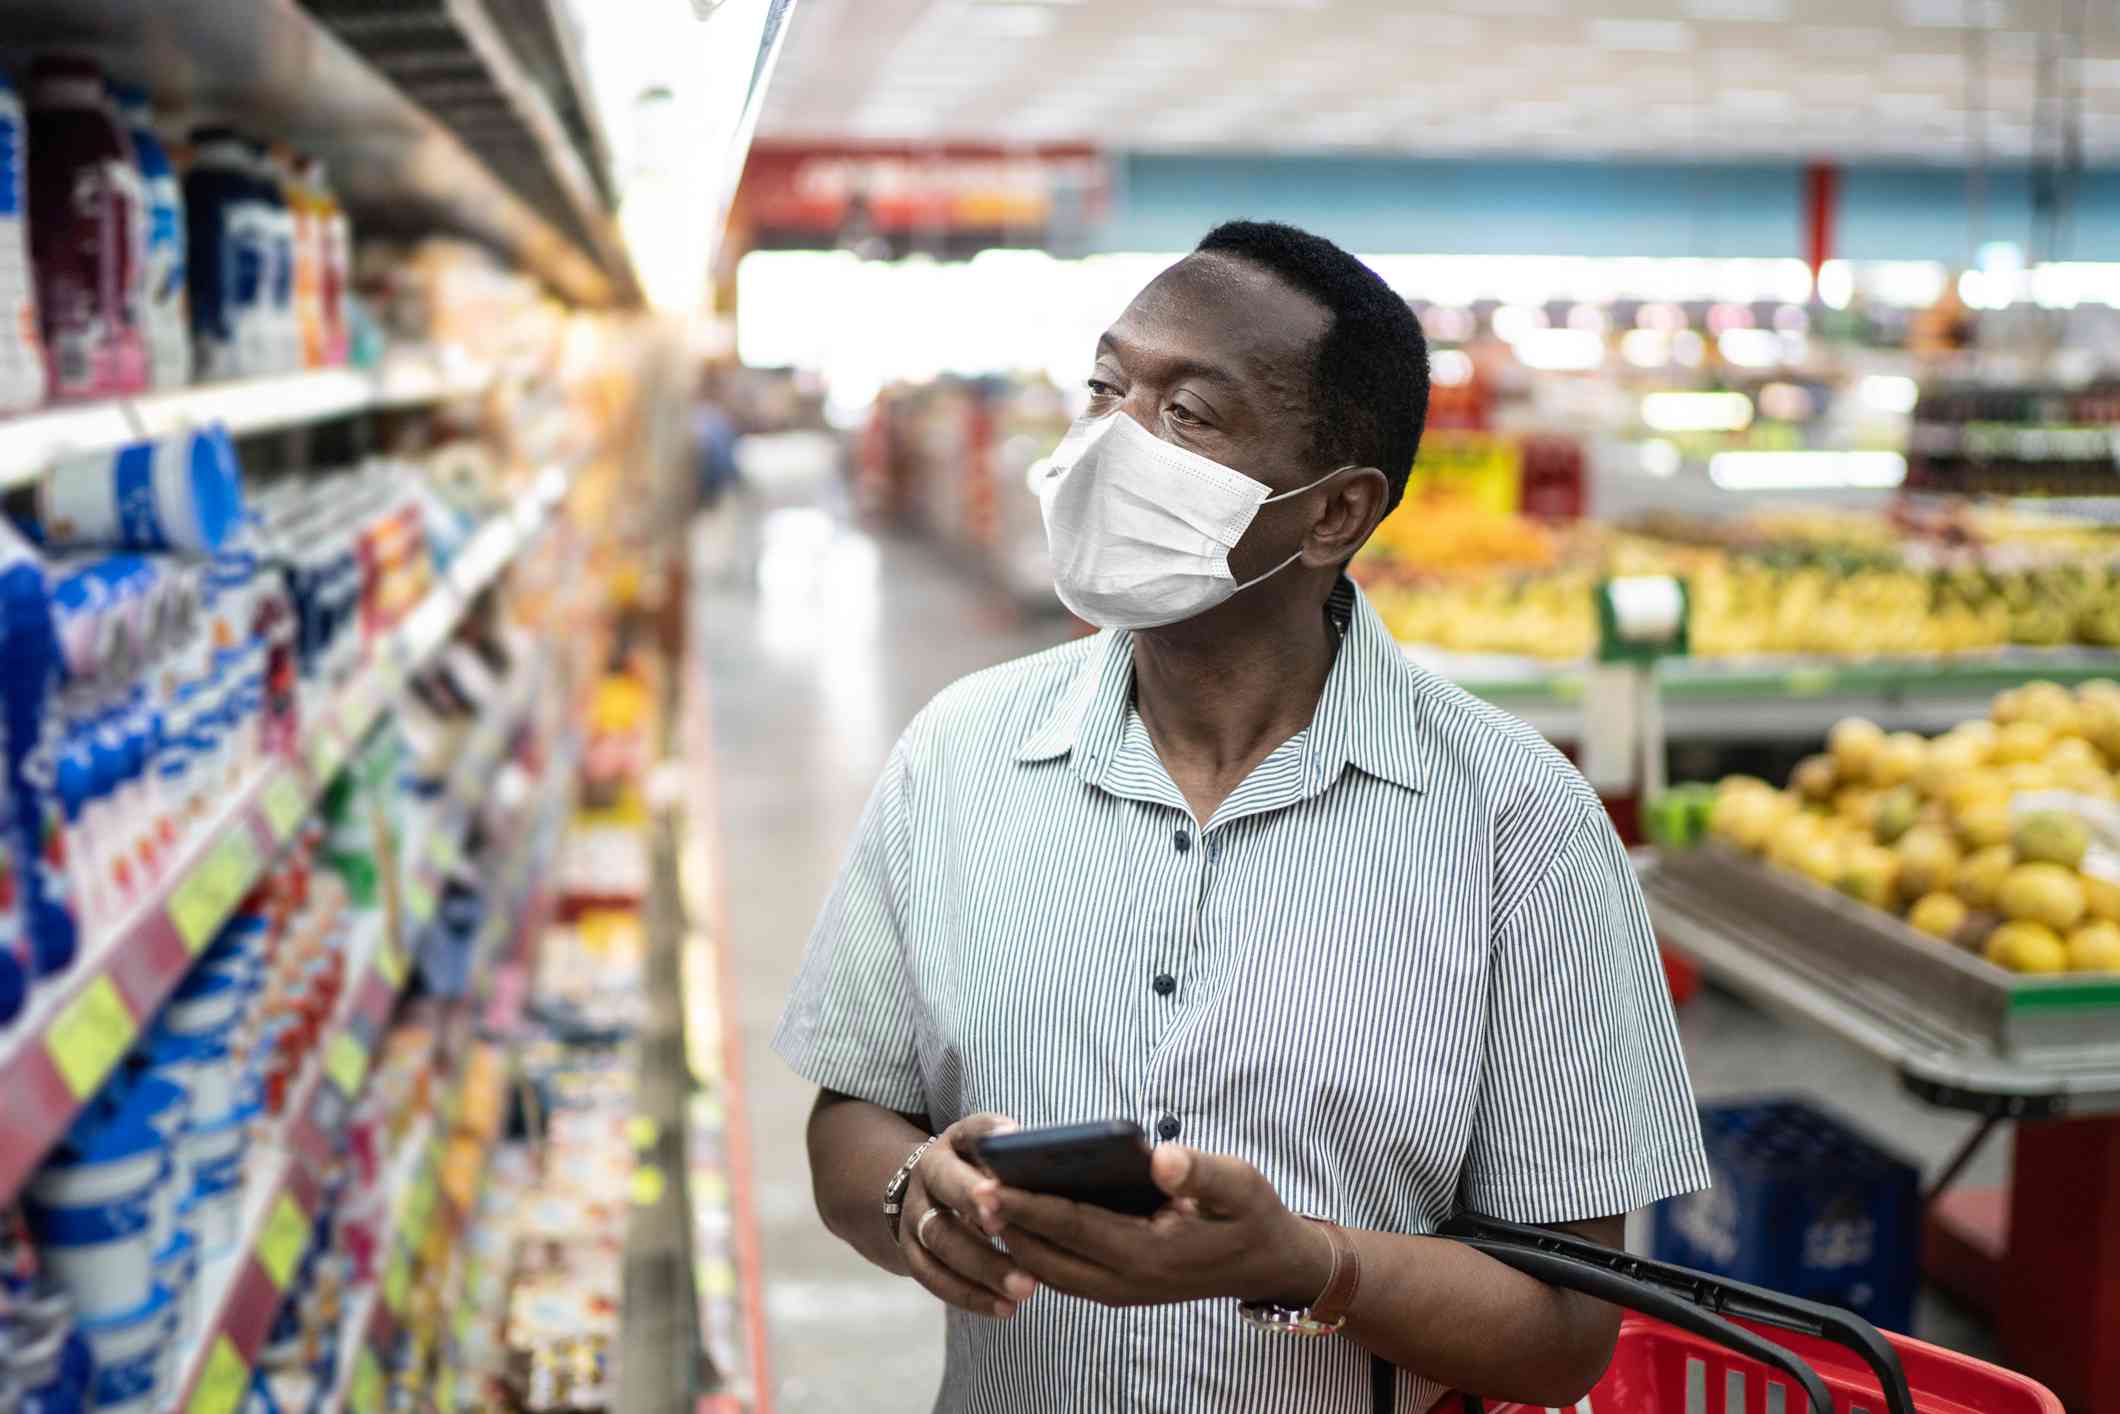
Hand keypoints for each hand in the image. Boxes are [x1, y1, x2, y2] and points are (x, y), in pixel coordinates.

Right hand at [898, 1113, 1040, 1318]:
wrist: (925, 1191)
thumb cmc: (981, 1169)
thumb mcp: (991, 1150)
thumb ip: (1016, 1155)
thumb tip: (1058, 1162)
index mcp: (953, 1143)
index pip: (968, 1137)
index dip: (988, 1143)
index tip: (1006, 1167)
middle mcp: (926, 1175)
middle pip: (948, 1194)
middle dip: (981, 1214)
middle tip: (1013, 1230)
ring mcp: (913, 1215)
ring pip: (940, 1242)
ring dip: (982, 1268)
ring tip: (1025, 1289)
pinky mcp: (910, 1252)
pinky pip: (932, 1277)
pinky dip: (968, 1295)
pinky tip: (1004, 1308)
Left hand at [978, 1144, 1334, 1308]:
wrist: (1269, 1264)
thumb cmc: (1252, 1215)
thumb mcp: (1241, 1184)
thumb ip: (1200, 1170)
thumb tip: (1159, 1157)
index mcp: (1149, 1254)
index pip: (1071, 1226)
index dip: (1025, 1205)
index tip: (986, 1185)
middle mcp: (1127, 1281)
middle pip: (1047, 1256)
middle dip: (1004, 1225)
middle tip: (965, 1191)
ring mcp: (1121, 1291)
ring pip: (1049, 1271)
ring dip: (1014, 1241)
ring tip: (979, 1204)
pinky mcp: (1120, 1290)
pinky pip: (1064, 1275)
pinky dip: (1035, 1252)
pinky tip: (1014, 1223)